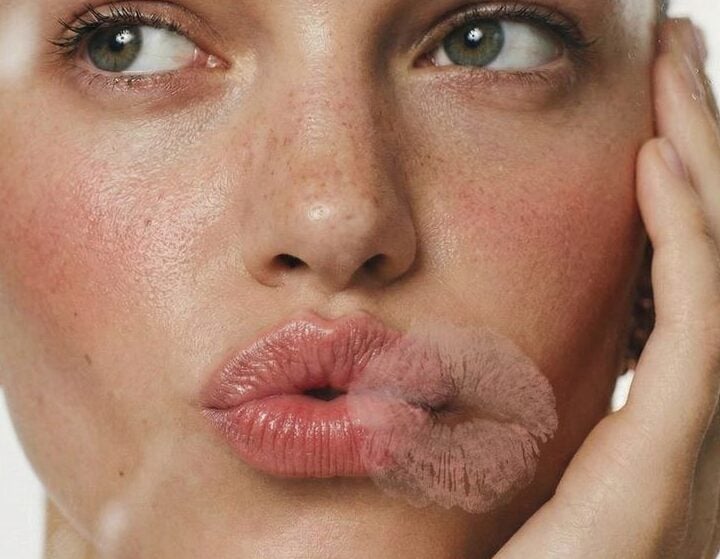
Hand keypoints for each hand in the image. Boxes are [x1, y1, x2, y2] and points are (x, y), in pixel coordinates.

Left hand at [495, 19, 719, 558]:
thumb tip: (518, 322)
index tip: (651, 110)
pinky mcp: (672, 452)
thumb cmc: (501, 550)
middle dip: (707, 143)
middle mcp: (699, 411)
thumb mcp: (525, 445)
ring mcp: (699, 433)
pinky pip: (697, 323)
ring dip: (704, 160)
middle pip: (717, 248)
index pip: (685, 269)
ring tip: (678, 70)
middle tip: (678, 54)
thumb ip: (541, 384)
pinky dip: (683, 237)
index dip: (682, 184)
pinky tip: (657, 159)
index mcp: (662, 408)